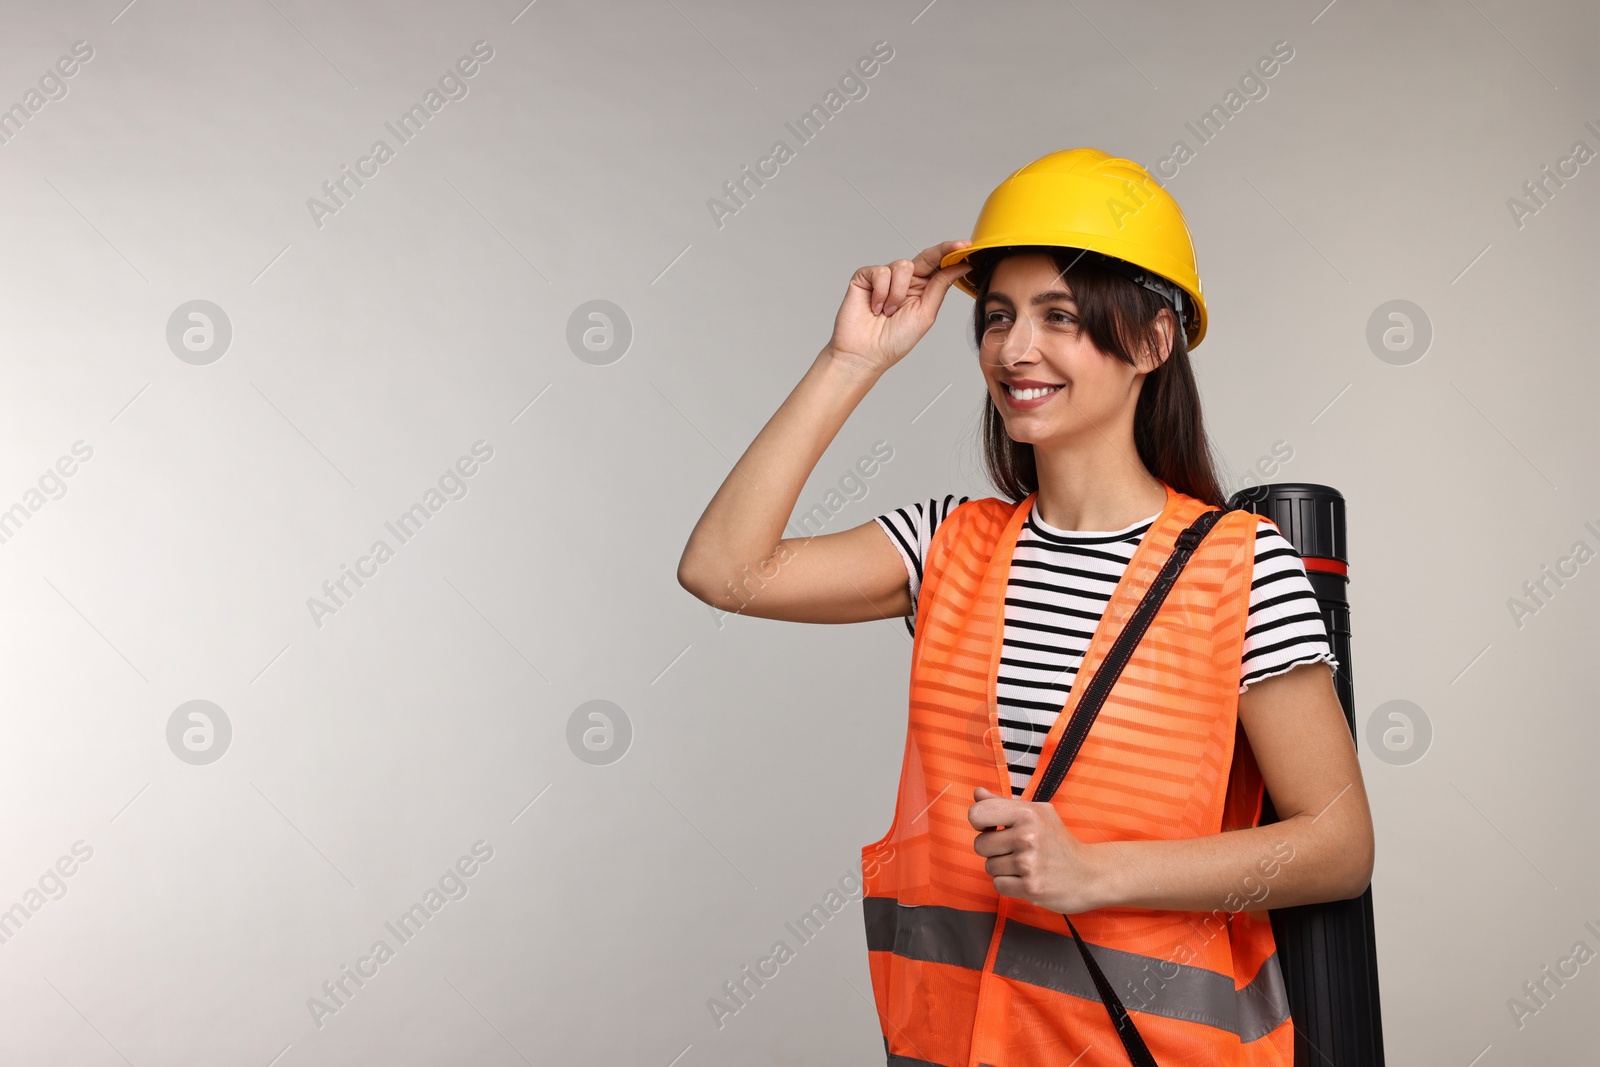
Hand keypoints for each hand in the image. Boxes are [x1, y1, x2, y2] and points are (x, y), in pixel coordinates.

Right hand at [826, 240, 972, 375]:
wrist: (865, 353)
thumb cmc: (894, 340)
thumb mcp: (925, 313)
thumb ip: (940, 286)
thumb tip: (960, 266)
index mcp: (920, 289)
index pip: (937, 266)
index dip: (951, 253)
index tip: (967, 245)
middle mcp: (903, 281)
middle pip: (925, 257)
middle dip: (942, 252)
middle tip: (957, 248)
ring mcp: (884, 278)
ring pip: (902, 266)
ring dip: (898, 293)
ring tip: (888, 311)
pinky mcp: (865, 277)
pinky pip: (881, 272)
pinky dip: (881, 292)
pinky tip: (875, 308)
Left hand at [968, 785, 1106, 913]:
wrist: (1090, 874)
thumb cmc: (1059, 842)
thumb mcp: (1037, 813)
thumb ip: (1003, 803)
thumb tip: (977, 793)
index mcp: (1027, 813)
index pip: (977, 814)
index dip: (980, 823)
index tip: (994, 828)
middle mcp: (1027, 836)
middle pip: (980, 845)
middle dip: (993, 850)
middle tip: (1016, 850)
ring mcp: (1029, 863)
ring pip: (989, 867)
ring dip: (1003, 868)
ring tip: (1025, 865)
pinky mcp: (1031, 887)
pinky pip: (998, 885)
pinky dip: (1009, 884)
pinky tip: (1027, 878)